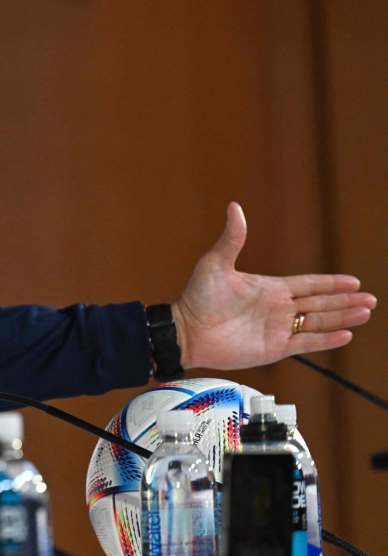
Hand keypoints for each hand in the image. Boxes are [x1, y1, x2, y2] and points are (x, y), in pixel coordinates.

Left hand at [173, 202, 376, 370]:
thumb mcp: (216, 264)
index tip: (352, 281)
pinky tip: (345, 335)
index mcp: (269, 288)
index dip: (330, 283)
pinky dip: (326, 339)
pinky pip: (306, 343)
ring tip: (365, 312)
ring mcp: (276, 329)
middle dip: (345, 301)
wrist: (186, 330)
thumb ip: (232, 238)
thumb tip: (234, 207)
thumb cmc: (197, 297)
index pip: (308, 284)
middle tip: (370, 299)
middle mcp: (277, 308)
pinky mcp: (273, 348)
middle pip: (320, 304)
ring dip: (342, 317)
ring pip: (318, 322)